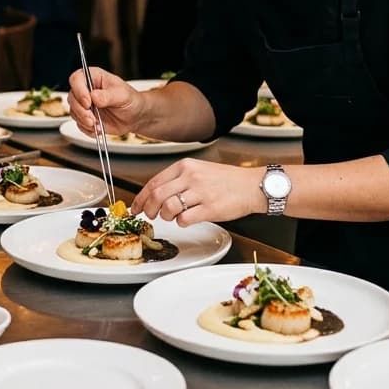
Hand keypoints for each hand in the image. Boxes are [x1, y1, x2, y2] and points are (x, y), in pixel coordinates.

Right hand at [68, 66, 145, 134]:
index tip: (88, 102)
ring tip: (98, 125)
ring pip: (73, 112)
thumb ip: (108, 96)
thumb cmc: (130, 100)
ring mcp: (84, 104)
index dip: (79, 90)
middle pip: (72, 97)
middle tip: (92, 119)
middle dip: (81, 111)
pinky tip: (99, 128)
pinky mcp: (85, 117)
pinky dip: (88, 129)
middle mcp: (86, 89)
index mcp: (94, 77)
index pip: (77, 78)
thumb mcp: (123, 95)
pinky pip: (79, 124)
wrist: (134, 116)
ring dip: (84, 121)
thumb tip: (94, 96)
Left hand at [132, 158, 264, 227]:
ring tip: (172, 217)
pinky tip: (187, 219)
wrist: (252, 186)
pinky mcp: (210, 208)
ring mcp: (200, 192)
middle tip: (150, 216)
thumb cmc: (226, 181)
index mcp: (185, 166)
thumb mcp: (199, 170)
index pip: (153, 182)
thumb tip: (154, 195)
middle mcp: (191, 176)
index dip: (140, 198)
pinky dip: (181, 223)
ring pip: (168, 207)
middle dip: (148, 209)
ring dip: (166, 216)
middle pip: (156, 195)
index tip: (136, 207)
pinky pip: (184, 219)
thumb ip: (178, 180)